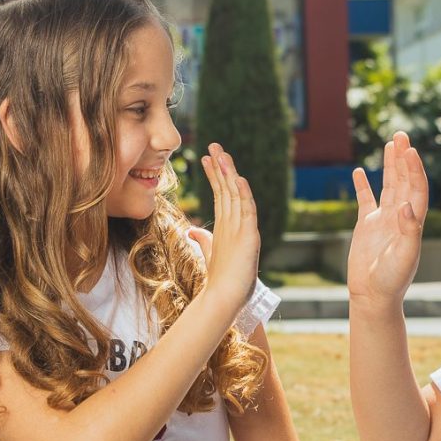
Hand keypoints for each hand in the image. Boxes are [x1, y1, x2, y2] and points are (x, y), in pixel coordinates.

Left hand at [197, 143, 258, 315]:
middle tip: (214, 145)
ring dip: (230, 174)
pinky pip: (247, 212)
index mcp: (228, 225)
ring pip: (237, 195)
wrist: (226, 296)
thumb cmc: (221, 278)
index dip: (214, 174)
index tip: (206, 157)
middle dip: (222, 166)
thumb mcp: (210, 252)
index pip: (221, 193)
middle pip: (229, 188)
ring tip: (222, 154)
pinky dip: (244, 195)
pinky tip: (240, 179)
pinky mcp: (250, 237)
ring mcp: (244, 229)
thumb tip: (191, 229)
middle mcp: (237, 223)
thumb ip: (203, 239)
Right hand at [346, 132, 426, 306]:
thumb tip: (408, 206)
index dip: (414, 169)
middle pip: (404, 181)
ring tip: (391, 143)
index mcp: (412, 222)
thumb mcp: (404, 257)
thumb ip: (409, 231)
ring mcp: (384, 220)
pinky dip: (363, 186)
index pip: (416, 189)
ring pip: (389, 186)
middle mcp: (400, 217)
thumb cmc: (392, 280)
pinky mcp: (367, 226)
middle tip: (401, 134)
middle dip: (404, 158)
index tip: (410, 150)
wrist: (373, 295)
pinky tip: (358, 172)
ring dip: (390, 165)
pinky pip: (365, 201)